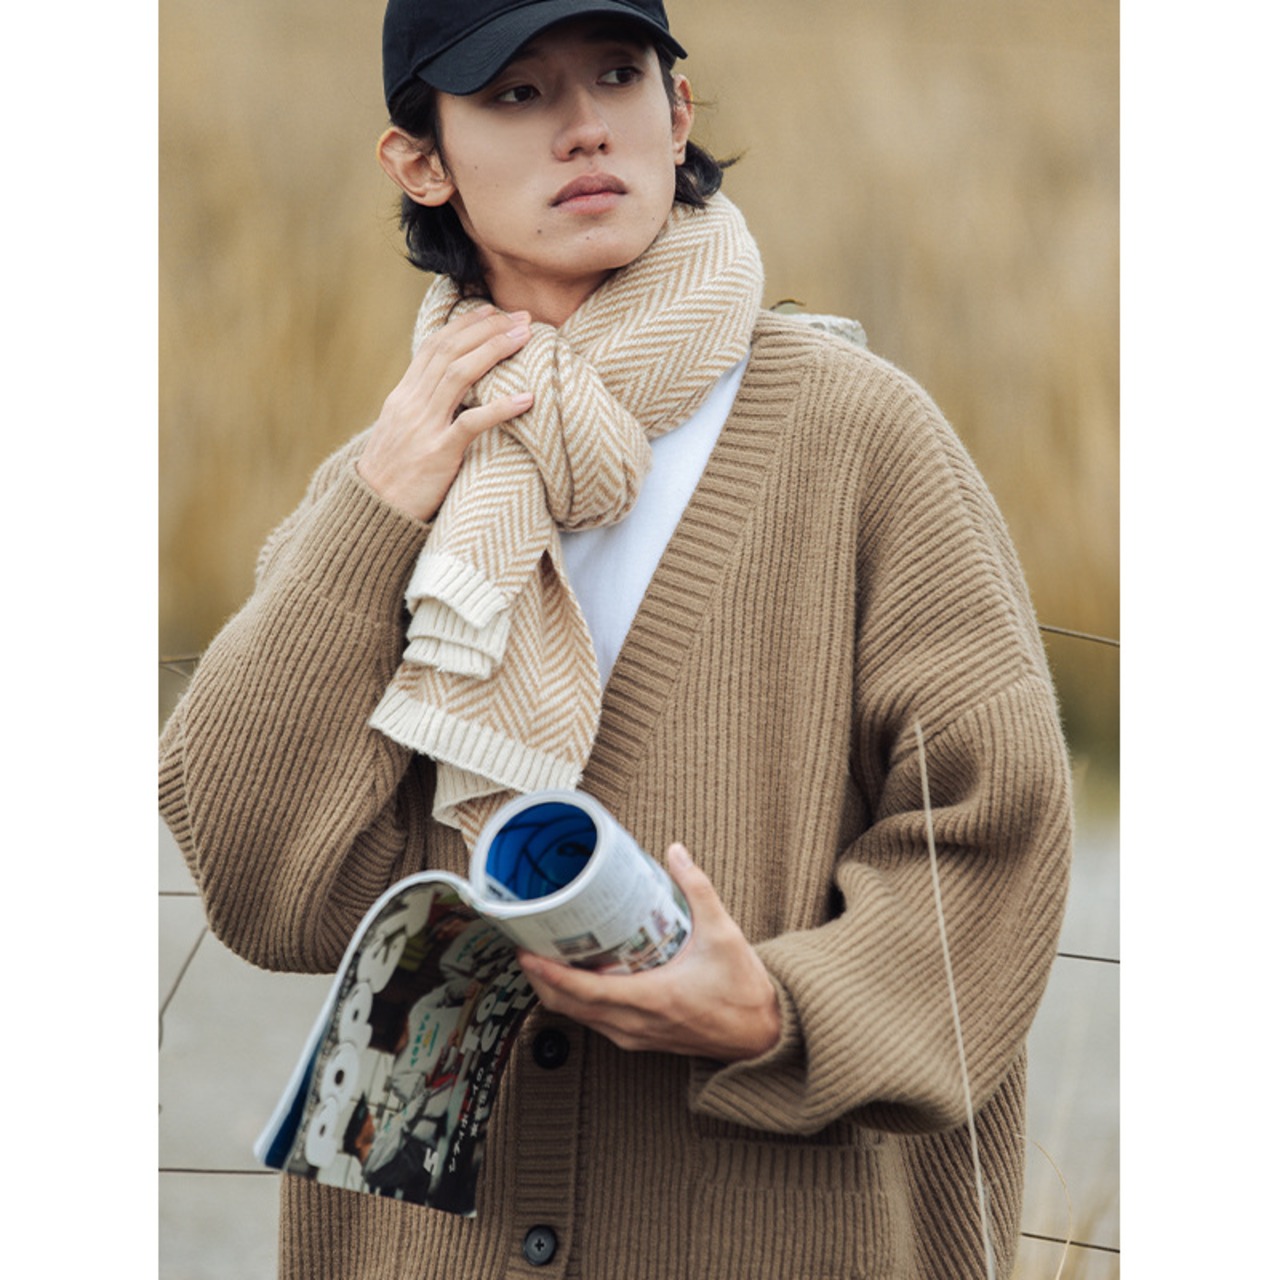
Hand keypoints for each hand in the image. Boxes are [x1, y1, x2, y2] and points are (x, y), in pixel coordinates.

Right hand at [357, 305, 534, 521]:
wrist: (373, 510)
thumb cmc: (394, 474)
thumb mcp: (401, 431)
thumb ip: (423, 407)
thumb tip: (451, 391)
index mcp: (403, 395)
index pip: (434, 347)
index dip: (465, 325)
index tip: (492, 311)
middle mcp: (412, 403)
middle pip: (450, 351)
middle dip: (487, 329)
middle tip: (521, 317)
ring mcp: (424, 427)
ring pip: (460, 375)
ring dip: (495, 350)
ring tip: (525, 338)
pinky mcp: (438, 454)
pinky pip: (471, 423)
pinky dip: (501, 407)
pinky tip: (527, 398)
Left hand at [518, 844, 782, 1062]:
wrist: (763, 1036)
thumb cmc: (744, 990)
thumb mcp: (724, 933)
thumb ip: (698, 889)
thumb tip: (676, 851)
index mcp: (651, 1000)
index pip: (584, 991)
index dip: (548, 973)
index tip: (525, 951)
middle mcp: (635, 1024)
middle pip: (569, 1007)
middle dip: (540, 979)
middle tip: (525, 945)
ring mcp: (635, 1036)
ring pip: (579, 1018)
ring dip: (555, 992)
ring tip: (542, 957)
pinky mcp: (640, 1040)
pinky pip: (596, 1023)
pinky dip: (577, 1002)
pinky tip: (576, 977)